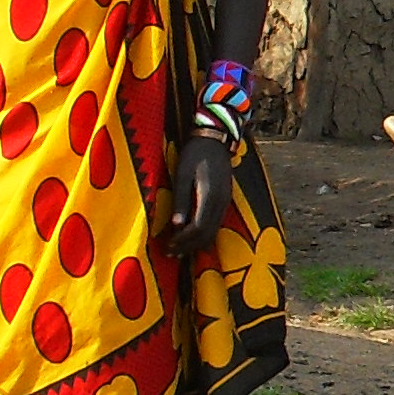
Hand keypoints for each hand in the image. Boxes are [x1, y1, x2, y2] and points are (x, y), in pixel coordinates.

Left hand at [157, 136, 230, 254]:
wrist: (215, 141)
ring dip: (196, 243)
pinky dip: (203, 234)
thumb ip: (181, 200)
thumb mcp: (182, 175)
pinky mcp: (224, 200)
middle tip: (170, 253)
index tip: (168, 246)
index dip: (183, 240)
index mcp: (210, 196)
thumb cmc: (194, 155)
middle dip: (188, 246)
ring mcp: (225, 202)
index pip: (198, 227)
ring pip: (213, 230)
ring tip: (179, 250)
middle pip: (207, 233)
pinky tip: (192, 236)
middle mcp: (221, 202)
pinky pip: (216, 223)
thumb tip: (176, 225)